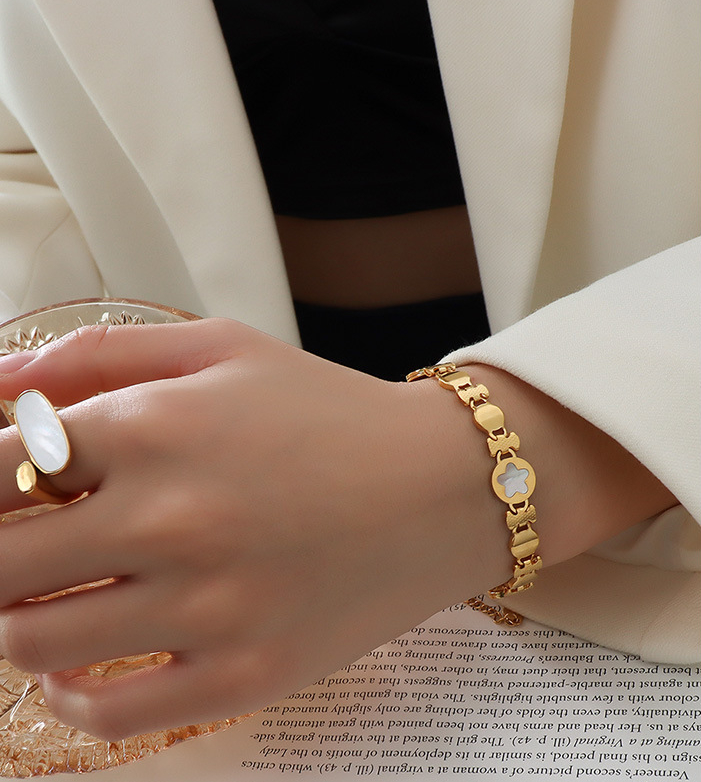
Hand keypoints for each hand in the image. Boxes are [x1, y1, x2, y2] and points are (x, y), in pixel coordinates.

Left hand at [0, 319, 493, 739]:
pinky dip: (69, 693)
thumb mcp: (223, 349)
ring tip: (55, 589)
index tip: (6, 484)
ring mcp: (207, 608)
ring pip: (32, 642)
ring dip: (20, 615)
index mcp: (159, 428)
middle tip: (25, 538)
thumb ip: (101, 354)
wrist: (441, 486)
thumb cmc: (331, 412)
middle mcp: (173, 520)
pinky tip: (86, 657)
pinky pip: (107, 714)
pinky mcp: (242, 674)